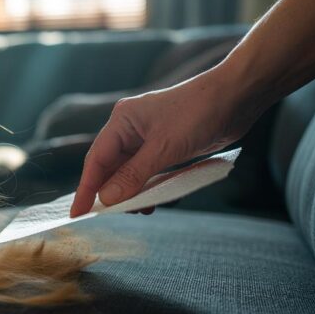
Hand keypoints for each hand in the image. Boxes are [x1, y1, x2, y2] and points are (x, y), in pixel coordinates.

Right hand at [70, 69, 257, 216]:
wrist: (237, 97)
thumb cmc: (199, 113)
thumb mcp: (164, 149)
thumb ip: (134, 175)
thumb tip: (107, 199)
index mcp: (122, 121)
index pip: (96, 160)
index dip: (86, 189)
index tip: (77, 214)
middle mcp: (130, 128)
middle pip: (110, 168)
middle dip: (111, 193)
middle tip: (112, 217)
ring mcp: (148, 137)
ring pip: (130, 172)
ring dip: (133, 192)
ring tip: (140, 210)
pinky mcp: (165, 145)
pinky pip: (148, 171)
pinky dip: (149, 187)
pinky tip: (156, 200)